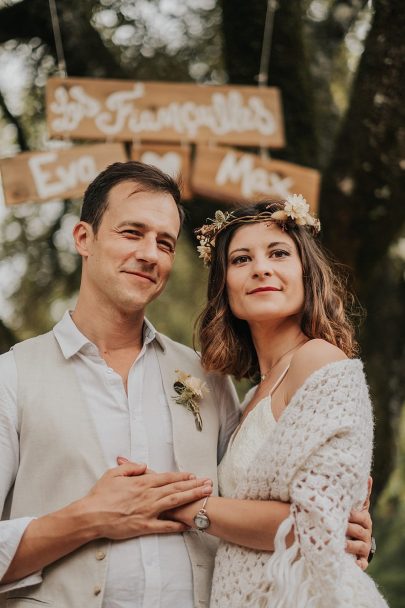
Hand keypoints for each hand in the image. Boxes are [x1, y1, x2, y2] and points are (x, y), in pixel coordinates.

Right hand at [82, 460, 212, 539]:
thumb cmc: (100, 495)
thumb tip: (144, 465)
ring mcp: (148, 511)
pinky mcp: (144, 526)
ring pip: (174, 503)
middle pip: (175, 489)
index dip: (181, 476)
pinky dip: (177, 525)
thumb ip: (131, 468)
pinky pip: (164, 526)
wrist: (90, 516)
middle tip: (209, 483)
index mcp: (141, 483)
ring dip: (191, 499)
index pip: (166, 477)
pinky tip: (189, 524)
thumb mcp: (113, 474)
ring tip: (205, 496)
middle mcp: (148, 495)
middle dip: (194, 486)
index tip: (193, 475)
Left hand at [345, 477, 372, 569]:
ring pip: (360, 546)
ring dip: (350, 545)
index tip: (348, 513)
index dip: (354, 515)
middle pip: (359, 530)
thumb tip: (368, 476)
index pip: (361, 516)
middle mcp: (366, 533)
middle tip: (338, 526)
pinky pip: (362, 564)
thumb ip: (361, 494)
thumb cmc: (352, 519)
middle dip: (348, 528)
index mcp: (364, 519)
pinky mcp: (362, 560)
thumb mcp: (356, 507)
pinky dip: (358, 564)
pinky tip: (354, 564)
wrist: (355, 539)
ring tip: (340, 544)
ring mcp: (364, 547)